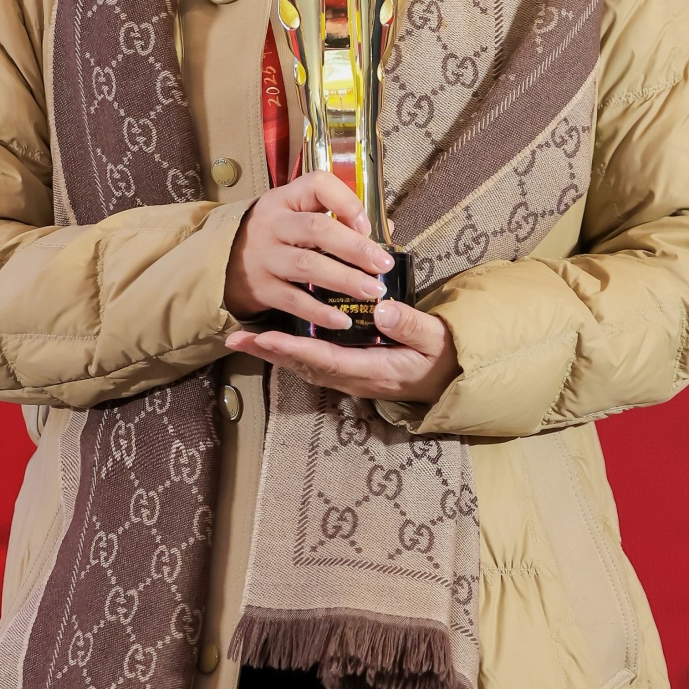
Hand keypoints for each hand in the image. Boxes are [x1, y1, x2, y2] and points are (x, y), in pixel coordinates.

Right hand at [223, 170, 395, 329]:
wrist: (224, 259)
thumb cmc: (276, 234)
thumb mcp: (296, 212)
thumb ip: (338, 217)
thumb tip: (386, 227)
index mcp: (287, 198)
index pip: (318, 185)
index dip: (347, 202)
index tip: (367, 226)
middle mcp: (274, 224)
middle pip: (317, 228)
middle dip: (355, 247)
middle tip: (383, 265)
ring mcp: (265, 257)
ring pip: (307, 266)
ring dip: (344, 279)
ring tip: (373, 291)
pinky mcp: (261, 288)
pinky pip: (294, 301)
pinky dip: (320, 312)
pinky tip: (343, 320)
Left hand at [224, 295, 460, 407]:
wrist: (452, 379)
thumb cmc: (443, 356)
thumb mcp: (436, 339)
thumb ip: (411, 325)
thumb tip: (382, 309)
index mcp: (374, 370)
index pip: (326, 360)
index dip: (293, 350)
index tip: (266, 338)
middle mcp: (355, 379)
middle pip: (305, 367)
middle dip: (270, 353)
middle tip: (236, 339)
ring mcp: (351, 378)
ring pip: (306, 367)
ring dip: (275, 354)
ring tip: (244, 339)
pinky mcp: (350, 371)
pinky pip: (315, 363)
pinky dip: (291, 353)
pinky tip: (274, 342)